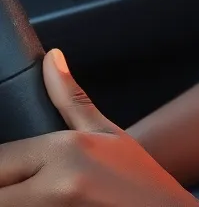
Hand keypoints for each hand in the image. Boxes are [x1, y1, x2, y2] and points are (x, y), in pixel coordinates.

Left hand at [0, 49, 198, 205]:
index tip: (11, 168)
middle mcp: (55, 187)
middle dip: (5, 184)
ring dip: (13, 198)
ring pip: (7, 204)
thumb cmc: (136, 175)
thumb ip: (70, 99)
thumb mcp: (106, 133)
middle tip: (23, 181)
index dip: (1, 166)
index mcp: (65, 151)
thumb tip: (51, 57)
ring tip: (31, 191)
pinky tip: (43, 202)